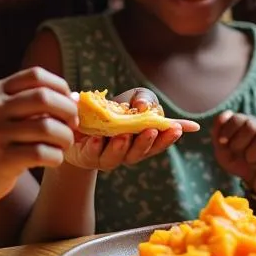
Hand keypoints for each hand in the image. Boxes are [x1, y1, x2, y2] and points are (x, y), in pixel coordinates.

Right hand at [0, 67, 77, 203]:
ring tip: (64, 145)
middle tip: (73, 125)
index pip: (37, 76)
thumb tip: (75, 98)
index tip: (69, 103)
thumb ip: (34, 103)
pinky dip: (56, 157)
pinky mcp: (1, 159)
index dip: (61, 87)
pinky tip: (53, 159)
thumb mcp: (4, 112)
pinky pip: (41, 153)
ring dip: (66, 137)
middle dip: (68, 111)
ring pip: (46, 127)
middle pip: (44, 98)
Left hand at [68, 87, 198, 169]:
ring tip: (123, 136)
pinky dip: (94, 147)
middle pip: (138, 154)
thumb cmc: (114, 109)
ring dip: (120, 147)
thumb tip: (146, 106)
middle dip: (144, 143)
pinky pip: (90, 154)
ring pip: (114, 157)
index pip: (158, 143)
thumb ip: (144, 100)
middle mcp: (125, 153)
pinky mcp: (85, 156)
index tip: (176, 129)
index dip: (167, 138)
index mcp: (141, 142)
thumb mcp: (133, 98)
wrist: (80, 119)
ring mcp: (105, 157)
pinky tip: (97, 139)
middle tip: (150, 131)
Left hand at [212, 111, 255, 198]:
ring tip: (254, 163)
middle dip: (240, 144)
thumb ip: (219, 134)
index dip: (228, 131)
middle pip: (250, 125)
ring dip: (253, 157)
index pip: (237, 118)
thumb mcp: (225, 153)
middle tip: (241, 156)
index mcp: (247, 123)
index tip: (224, 144)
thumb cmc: (242, 164)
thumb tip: (225, 113)